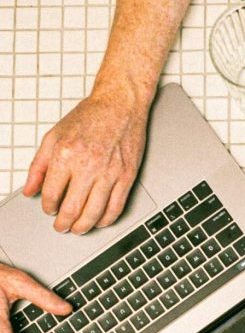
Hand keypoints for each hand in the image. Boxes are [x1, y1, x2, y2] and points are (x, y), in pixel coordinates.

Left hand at [23, 91, 147, 234]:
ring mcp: (110, 172)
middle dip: (63, 223)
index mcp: (66, 154)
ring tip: (78, 228)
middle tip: (61, 226)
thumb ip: (39, 165)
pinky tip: (99, 221)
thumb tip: (30, 190)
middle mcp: (88, 165)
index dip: (47, 207)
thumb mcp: (54, 136)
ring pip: (94, 214)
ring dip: (83, 227)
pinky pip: (116, 207)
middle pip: (72, 209)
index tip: (49, 210)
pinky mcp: (127, 175)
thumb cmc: (90, 117)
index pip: (51, 194)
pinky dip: (106, 220)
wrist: (120, 104)